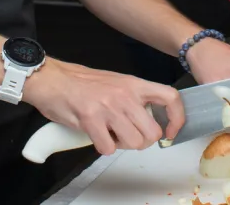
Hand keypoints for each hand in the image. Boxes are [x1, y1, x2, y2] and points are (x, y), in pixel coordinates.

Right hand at [23, 58, 184, 155]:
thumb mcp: (116, 82)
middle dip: (141, 141)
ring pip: (134, 143)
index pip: (170, 97)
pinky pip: (108, 148)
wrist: (52, 79)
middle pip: (152, 133)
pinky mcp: (91, 119)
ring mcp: (109, 106)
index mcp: (133, 84)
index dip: (176, 119)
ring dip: (121, 144)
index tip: (169, 132)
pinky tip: (94, 134)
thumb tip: (151, 121)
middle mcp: (124, 94)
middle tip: (126, 134)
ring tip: (108, 132)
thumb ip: (134, 99)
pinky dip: (102, 146)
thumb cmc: (82, 83)